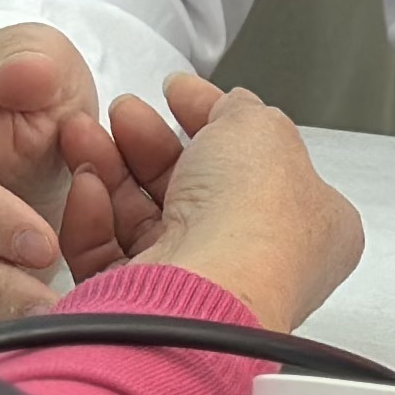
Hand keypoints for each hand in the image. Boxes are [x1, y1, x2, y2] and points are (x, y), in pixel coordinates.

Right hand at [109, 69, 361, 333]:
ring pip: (144, 217)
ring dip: (112, 168)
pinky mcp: (145, 303)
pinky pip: (109, 253)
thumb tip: (228, 105)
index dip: (213, 116)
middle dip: (149, 142)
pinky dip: (93, 214)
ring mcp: (198, 283)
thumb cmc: (252, 221)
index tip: (177, 91)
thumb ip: (240, 109)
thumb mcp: (261, 129)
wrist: (204, 289)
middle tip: (124, 112)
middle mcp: (255, 259)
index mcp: (308, 223)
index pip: (256, 161)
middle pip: (191, 185)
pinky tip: (87, 182)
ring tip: (85, 134)